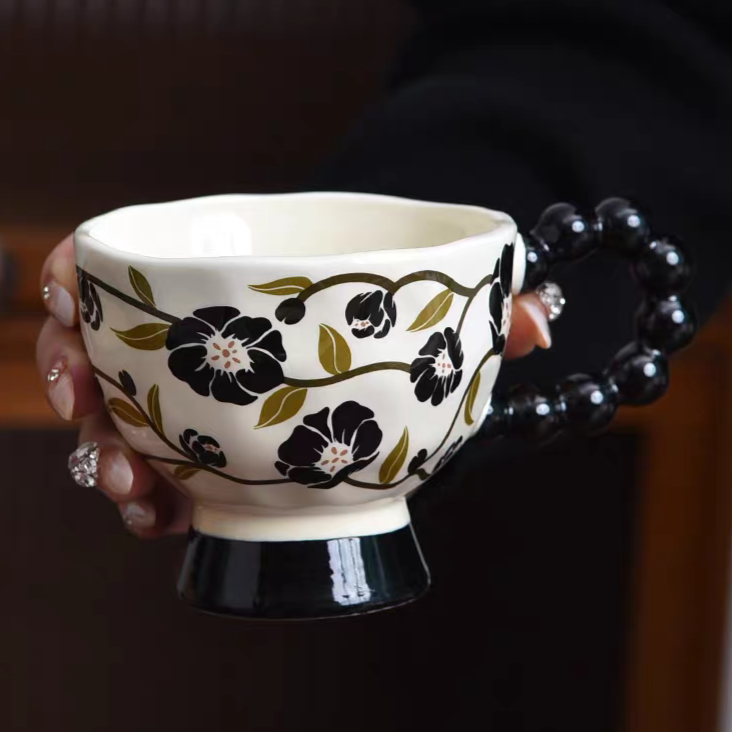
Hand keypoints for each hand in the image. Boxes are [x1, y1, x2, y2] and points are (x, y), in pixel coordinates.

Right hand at [37, 234, 552, 537]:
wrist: (383, 361)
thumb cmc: (402, 328)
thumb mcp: (438, 318)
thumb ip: (487, 316)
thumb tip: (541, 320)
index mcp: (237, 294)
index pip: (131, 277)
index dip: (83, 287)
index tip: (70, 300)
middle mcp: (202, 346)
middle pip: (104, 358)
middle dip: (88, 394)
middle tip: (109, 432)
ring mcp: (195, 403)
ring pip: (119, 425)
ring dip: (110, 459)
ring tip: (137, 492)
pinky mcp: (201, 457)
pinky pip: (155, 476)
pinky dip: (146, 497)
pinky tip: (160, 516)